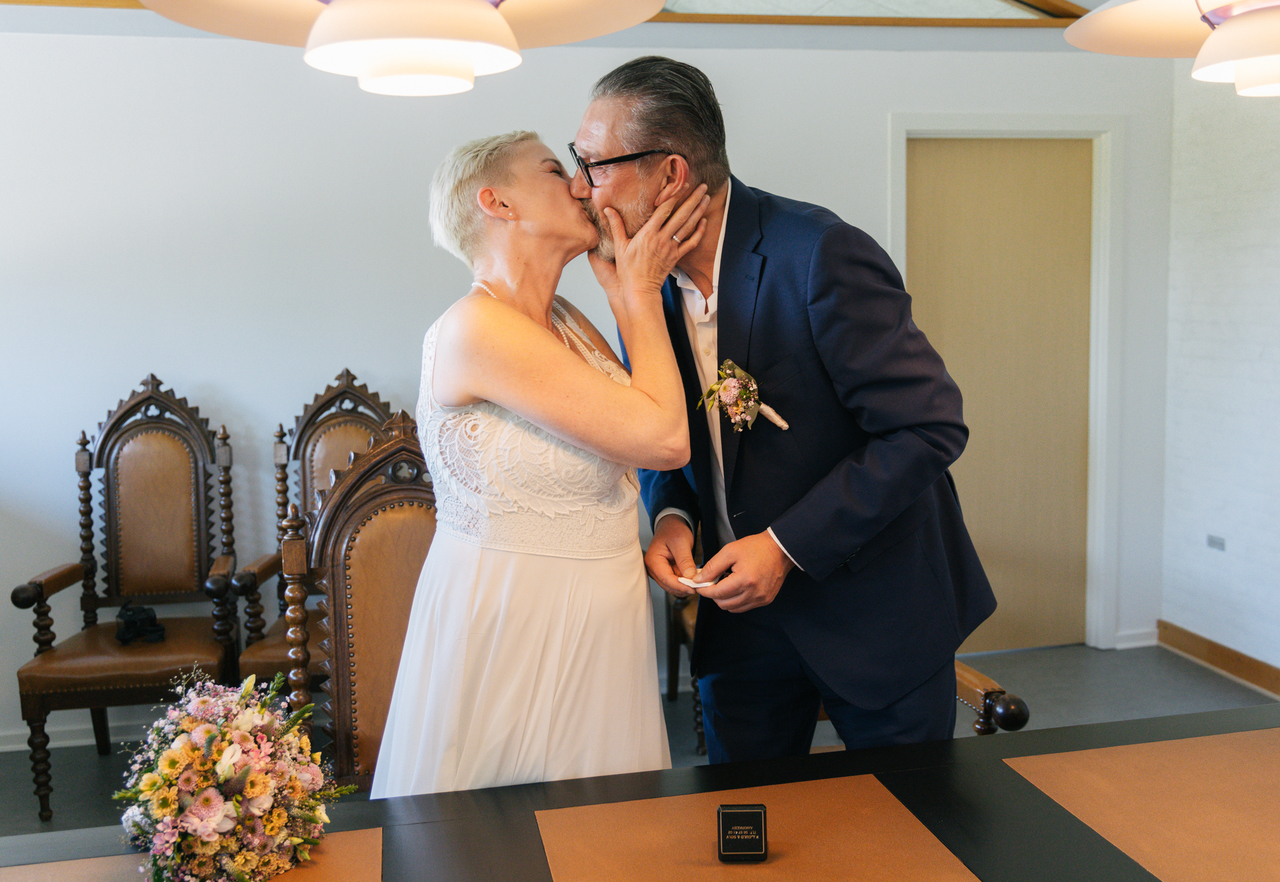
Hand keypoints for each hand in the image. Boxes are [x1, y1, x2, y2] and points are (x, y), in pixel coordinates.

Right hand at [606, 185, 709, 299]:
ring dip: (699, 211)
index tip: (682, 184)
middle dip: (693, 199)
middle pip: (681, 215)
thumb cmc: (628, 270)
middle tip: (703, 186)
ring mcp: (671, 248)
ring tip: (706, 198)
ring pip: (689, 226)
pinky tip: (704, 221)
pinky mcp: (676, 258)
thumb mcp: (620, 246)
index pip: (664, 210)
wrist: (640, 290)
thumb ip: (616, 226)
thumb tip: (607, 209)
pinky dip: (699, 232)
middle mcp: (662, 239)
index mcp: (648, 234)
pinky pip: (691, 243)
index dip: (674, 195)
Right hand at [644, 514, 698, 597]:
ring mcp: (658, 571)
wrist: (671, 525)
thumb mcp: (681, 542)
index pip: (666, 579)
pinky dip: (684, 583)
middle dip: (683, 588)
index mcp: (653, 560)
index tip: (693, 589)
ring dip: (684, 587)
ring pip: (672, 586)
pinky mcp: (665, 572)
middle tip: (699, 587)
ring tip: (698, 583)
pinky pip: (675, 582)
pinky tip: (693, 580)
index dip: (680, 586)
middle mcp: (653, 568)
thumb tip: (690, 577)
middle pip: (668, 585)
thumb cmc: (674, 530)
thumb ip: (685, 560)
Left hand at [695, 531, 793, 612]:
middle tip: (713, 582)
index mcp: (744, 580)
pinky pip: (744, 607)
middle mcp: (754, 593)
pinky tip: (737, 587)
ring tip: (726, 583)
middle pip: (723, 604)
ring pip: (733, 608)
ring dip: (725, 599)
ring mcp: (761, 599)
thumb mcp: (729, 551)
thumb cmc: (755, 547)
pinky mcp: (766, 600)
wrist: (780, 549)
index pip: (717, 593)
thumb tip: (698, 580)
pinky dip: (736, 600)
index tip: (699, 585)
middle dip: (714, 594)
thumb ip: (712, 567)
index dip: (705, 590)